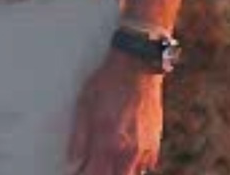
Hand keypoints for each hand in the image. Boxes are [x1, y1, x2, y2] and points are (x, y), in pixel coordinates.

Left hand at [66, 49, 163, 174]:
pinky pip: (144, 167)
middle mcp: (128, 151)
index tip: (78, 169)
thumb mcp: (85, 103)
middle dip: (102, 174)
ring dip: (118, 171)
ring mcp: (144, 150)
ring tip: (108, 157)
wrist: (138, 66)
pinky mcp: (155, 144)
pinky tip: (124, 152)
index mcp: (107, 141)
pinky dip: (133, 165)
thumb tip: (73, 159)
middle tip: (93, 164)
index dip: (84, 174)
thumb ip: (79, 136)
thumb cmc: (108, 81)